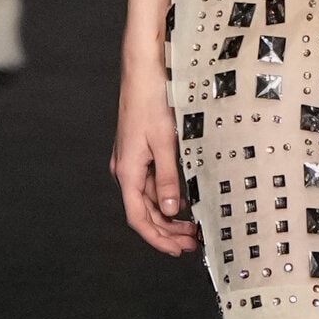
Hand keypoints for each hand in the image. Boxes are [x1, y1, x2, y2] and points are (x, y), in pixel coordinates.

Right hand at [111, 63, 199, 256]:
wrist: (143, 68)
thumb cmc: (152, 100)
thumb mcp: (165, 143)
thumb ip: (167, 179)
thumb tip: (170, 211)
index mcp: (128, 171)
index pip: (138, 218)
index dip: (157, 238)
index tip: (177, 250)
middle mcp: (126, 169)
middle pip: (144, 212)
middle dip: (167, 231)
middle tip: (192, 243)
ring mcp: (132, 160)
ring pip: (148, 199)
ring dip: (168, 215)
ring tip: (192, 227)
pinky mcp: (139, 150)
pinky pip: (151, 182)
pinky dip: (166, 196)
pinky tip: (183, 201)